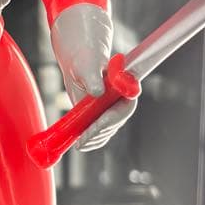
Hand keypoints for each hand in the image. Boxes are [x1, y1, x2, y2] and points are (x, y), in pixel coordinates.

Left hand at [51, 3, 136, 151]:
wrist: (82, 62)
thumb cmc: (86, 59)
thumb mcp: (88, 66)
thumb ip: (93, 77)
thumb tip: (97, 92)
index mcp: (124, 87)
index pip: (122, 110)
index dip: (109, 121)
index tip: (94, 128)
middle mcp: (120, 101)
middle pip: (114, 124)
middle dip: (98, 134)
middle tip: (82, 142)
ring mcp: (112, 110)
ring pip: (107, 131)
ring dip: (94, 139)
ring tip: (80, 144)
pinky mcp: (102, 116)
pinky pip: (100, 132)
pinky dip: (91, 139)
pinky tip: (81, 144)